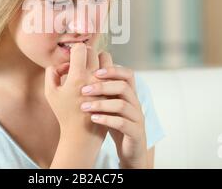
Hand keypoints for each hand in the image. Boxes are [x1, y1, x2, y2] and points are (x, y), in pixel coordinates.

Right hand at [44, 43, 107, 142]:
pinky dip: (105, 69)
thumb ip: (51, 72)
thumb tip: (61, 63)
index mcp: (77, 76)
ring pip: (106, 58)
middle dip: (85, 53)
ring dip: (98, 59)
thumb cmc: (64, 113)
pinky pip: (111, 69)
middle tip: (79, 63)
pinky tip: (98, 78)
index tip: (72, 57)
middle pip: (93, 51)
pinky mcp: (112, 88)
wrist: (82, 134)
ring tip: (90, 68)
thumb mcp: (51, 93)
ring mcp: (105, 83)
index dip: (75, 49)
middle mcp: (93, 77)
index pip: (80, 48)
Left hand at [80, 53, 147, 167]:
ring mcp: (137, 118)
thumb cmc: (116, 124)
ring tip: (84, 107)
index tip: (94, 72)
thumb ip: (104, 91)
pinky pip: (122, 123)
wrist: (131, 150)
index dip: (113, 70)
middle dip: (102, 86)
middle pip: (123, 86)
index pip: (128, 74)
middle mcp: (136, 103)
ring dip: (101, 104)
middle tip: (83, 90)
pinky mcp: (135, 133)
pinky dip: (106, 119)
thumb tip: (85, 72)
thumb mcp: (110, 105)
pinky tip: (93, 119)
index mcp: (130, 94)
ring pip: (122, 105)